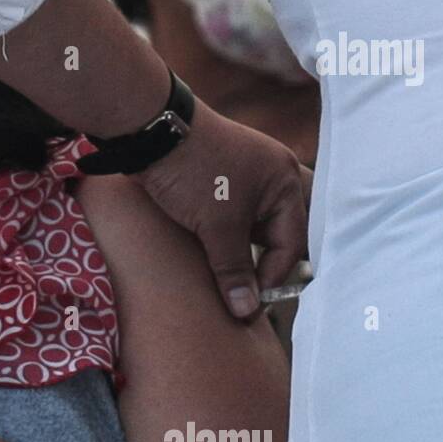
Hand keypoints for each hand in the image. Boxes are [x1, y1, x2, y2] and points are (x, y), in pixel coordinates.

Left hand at [136, 100, 309, 319]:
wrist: (150, 130)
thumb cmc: (191, 172)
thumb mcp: (216, 225)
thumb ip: (234, 270)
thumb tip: (246, 311)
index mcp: (286, 181)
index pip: (292, 242)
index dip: (272, 276)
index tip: (251, 302)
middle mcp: (275, 176)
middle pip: (284, 232)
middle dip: (271, 263)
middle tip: (254, 292)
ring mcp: (250, 176)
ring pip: (260, 225)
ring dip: (249, 251)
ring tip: (235, 279)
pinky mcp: (225, 179)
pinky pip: (240, 215)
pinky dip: (234, 237)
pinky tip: (219, 255)